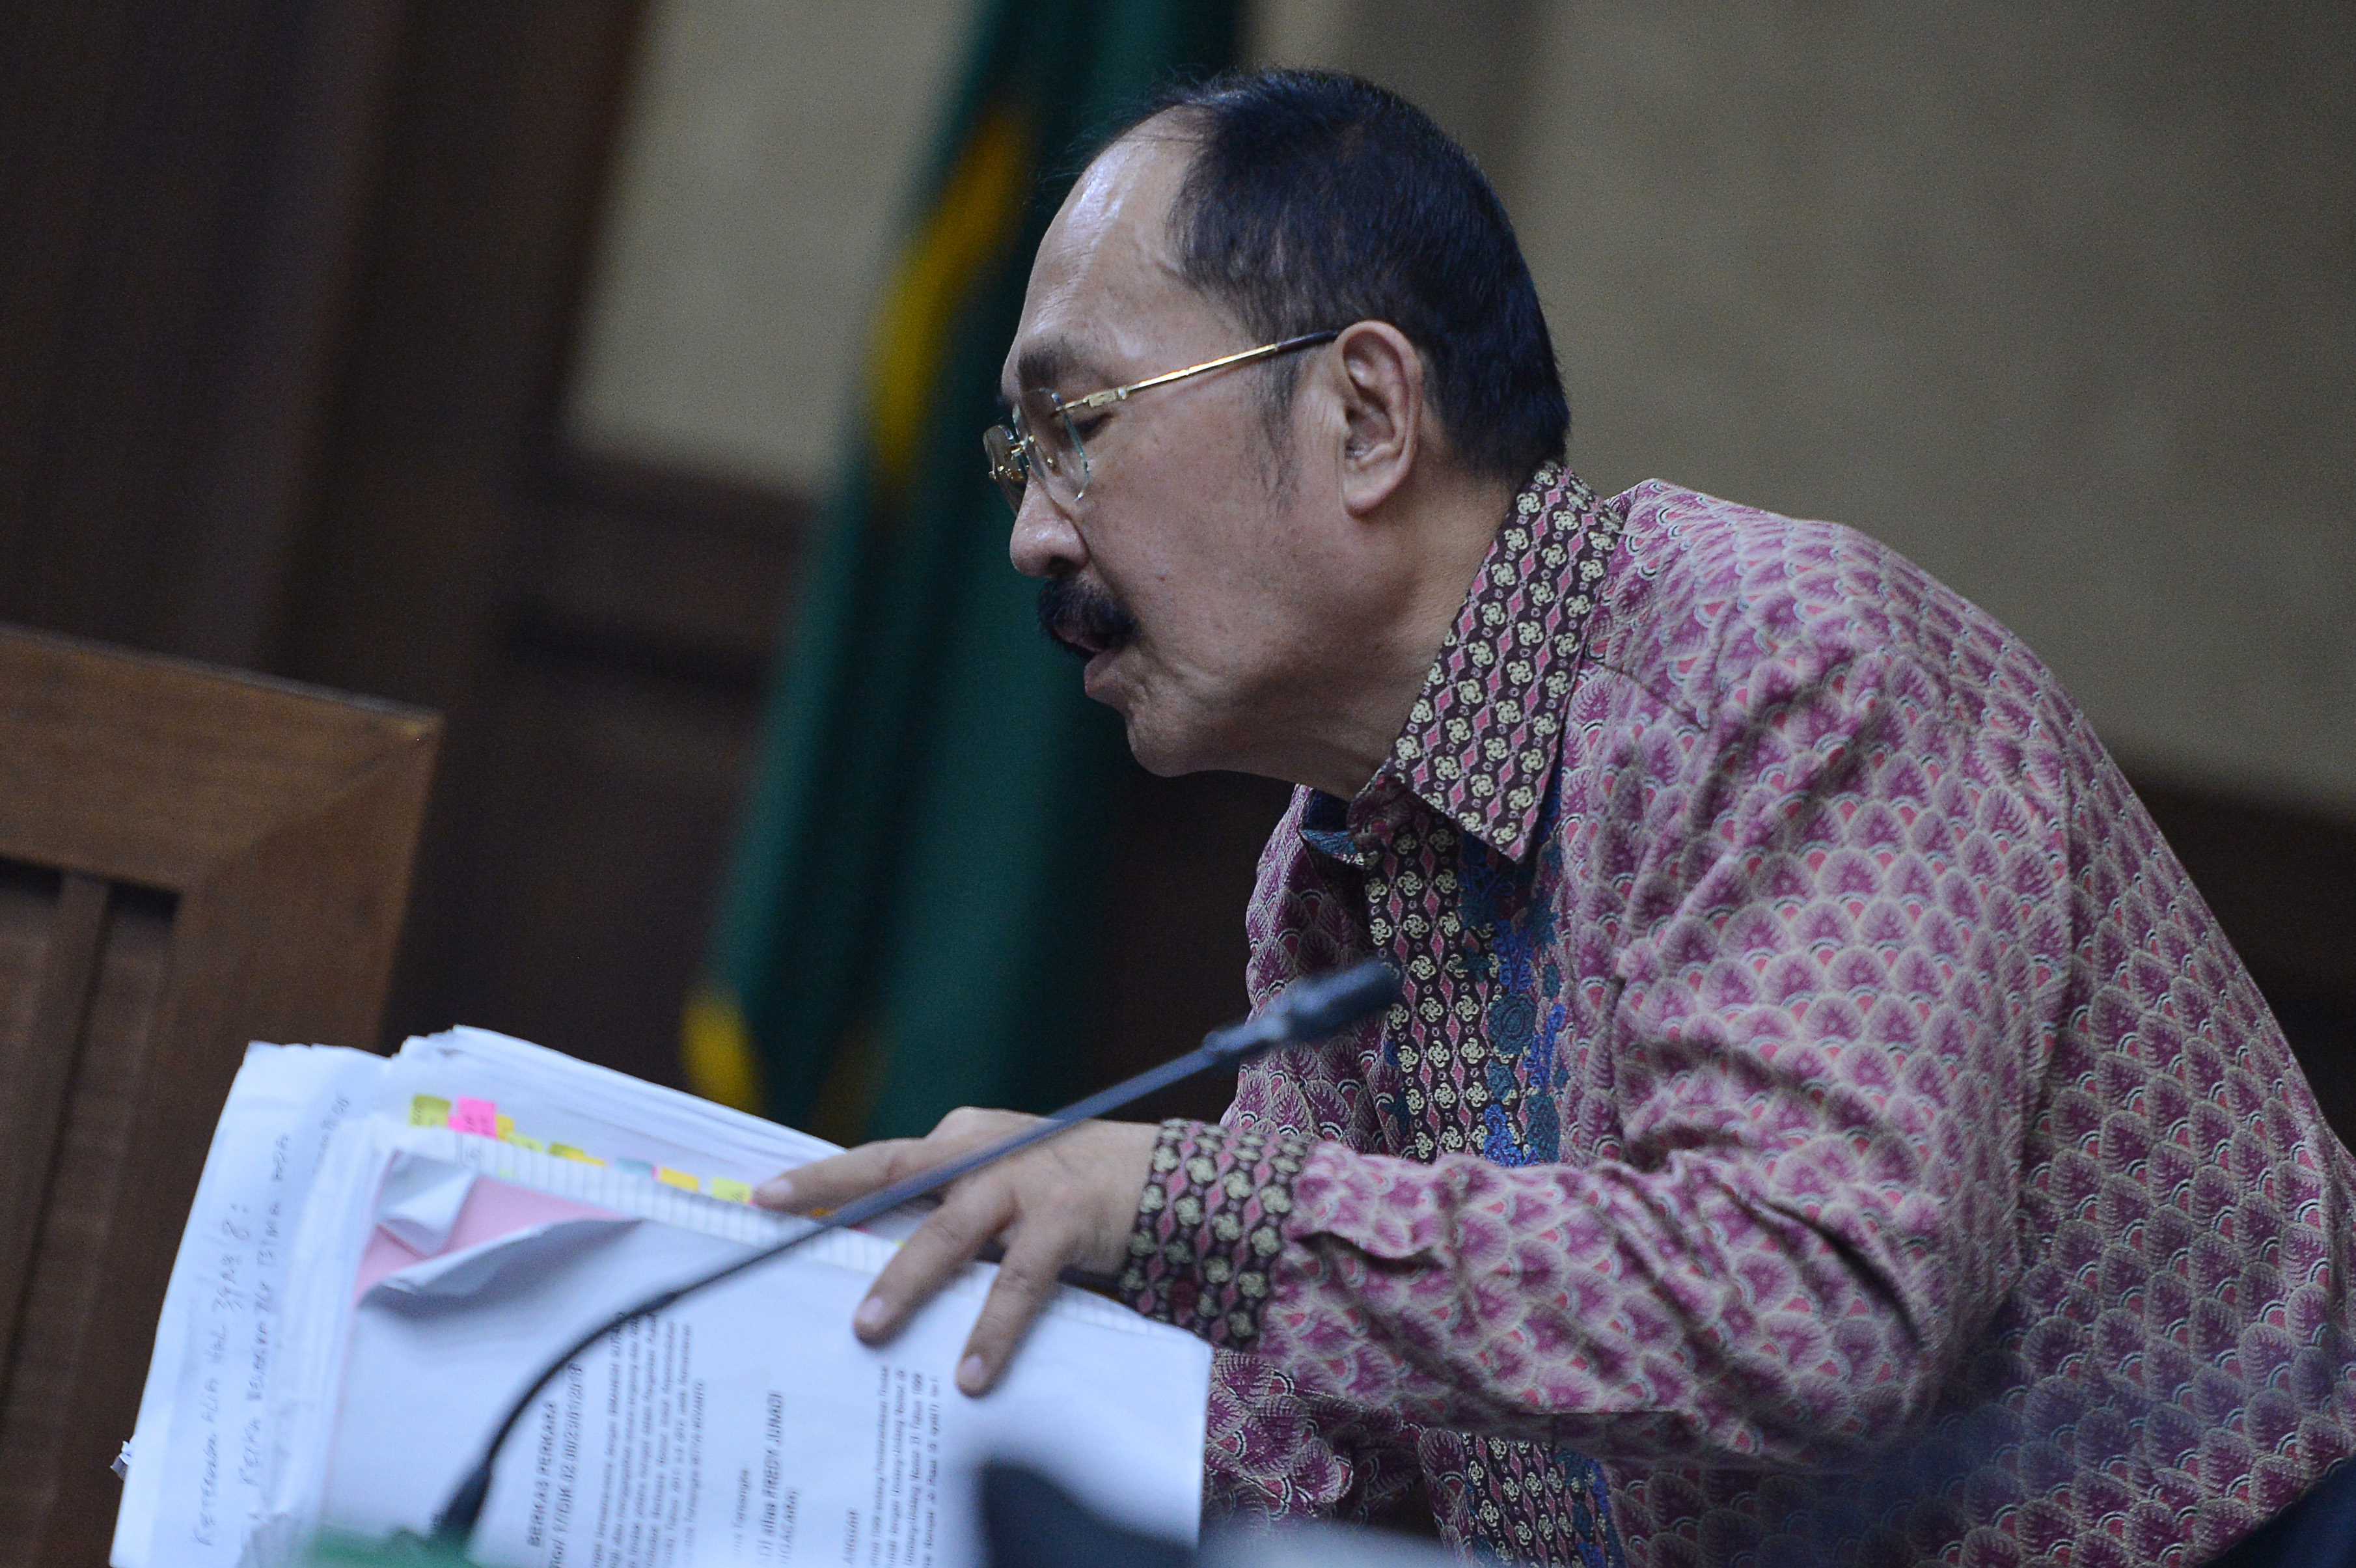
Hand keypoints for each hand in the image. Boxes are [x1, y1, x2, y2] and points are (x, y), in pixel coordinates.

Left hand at [754, 1109, 1156, 1395]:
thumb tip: (879, 1259)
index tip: (762, 1196)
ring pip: (949, 1233)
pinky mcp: (1063, 1217)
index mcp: (962, 1139)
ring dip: (906, 1282)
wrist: (1166, 1175)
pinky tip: (974, 1371)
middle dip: (833, 1195)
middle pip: (895, 1173)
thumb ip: (950, 1206)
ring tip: (869, 1330)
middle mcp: (984, 1150)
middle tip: (780, 1223)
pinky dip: (993, 1327)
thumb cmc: (1070, 1184)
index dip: (822, 1178)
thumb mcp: (1003, 1179)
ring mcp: (1023, 1181)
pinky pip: (1018, 1281)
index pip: (880, 1160)